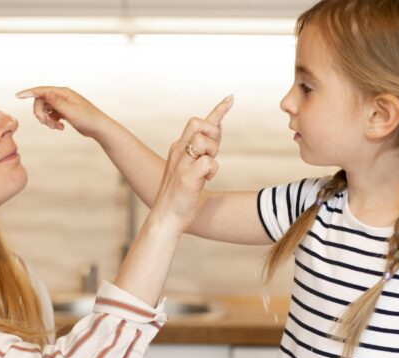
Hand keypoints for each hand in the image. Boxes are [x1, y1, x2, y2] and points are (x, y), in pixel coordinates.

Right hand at [16, 86, 106, 136]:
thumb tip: (44, 92)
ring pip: (45, 109)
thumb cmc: (87, 119)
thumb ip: (56, 102)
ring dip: (46, 119)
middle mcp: (62, 96)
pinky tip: (60, 128)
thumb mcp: (70, 111)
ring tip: (55, 127)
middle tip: (46, 124)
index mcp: (63, 93)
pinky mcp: (64, 112)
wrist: (99, 128)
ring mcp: (63, 104)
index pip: (42, 91)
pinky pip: (51, 115)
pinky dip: (52, 122)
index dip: (29, 93)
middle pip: (41, 102)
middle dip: (40, 113)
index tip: (17, 95)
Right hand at [149, 95, 233, 231]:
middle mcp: (178, 152)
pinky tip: (205, 181)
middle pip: (198, 124)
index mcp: (179, 148)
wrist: (166, 218)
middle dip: (212, 132)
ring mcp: (181, 163)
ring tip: (206, 172)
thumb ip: (204, 149)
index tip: (231, 98)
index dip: (217, 110)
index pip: (198, 123)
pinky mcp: (186, 176)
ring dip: (212, 154)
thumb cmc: (181, 196)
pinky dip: (212, 172)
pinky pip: (209, 163)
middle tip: (213, 152)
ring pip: (204, 142)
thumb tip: (217, 127)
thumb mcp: (192, 168)